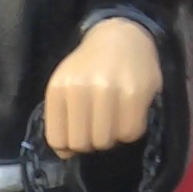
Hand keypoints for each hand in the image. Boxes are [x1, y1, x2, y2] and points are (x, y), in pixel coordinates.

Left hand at [44, 18, 161, 156]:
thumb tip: (65, 154)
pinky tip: (128, 116)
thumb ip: (60, 118)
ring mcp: (109, 90)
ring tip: (113, 120)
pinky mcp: (135, 93)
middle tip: (98, 128)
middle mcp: (81, 88)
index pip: (57, 140)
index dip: (68, 146)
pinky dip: (130, 131)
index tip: (78, 134)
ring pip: (105, 141)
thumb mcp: (66, 85)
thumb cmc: (89, 67)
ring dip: (110, 137)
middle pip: (81, 143)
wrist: (121, 36)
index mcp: (59, 88)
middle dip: (90, 142)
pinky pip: (131, 132)